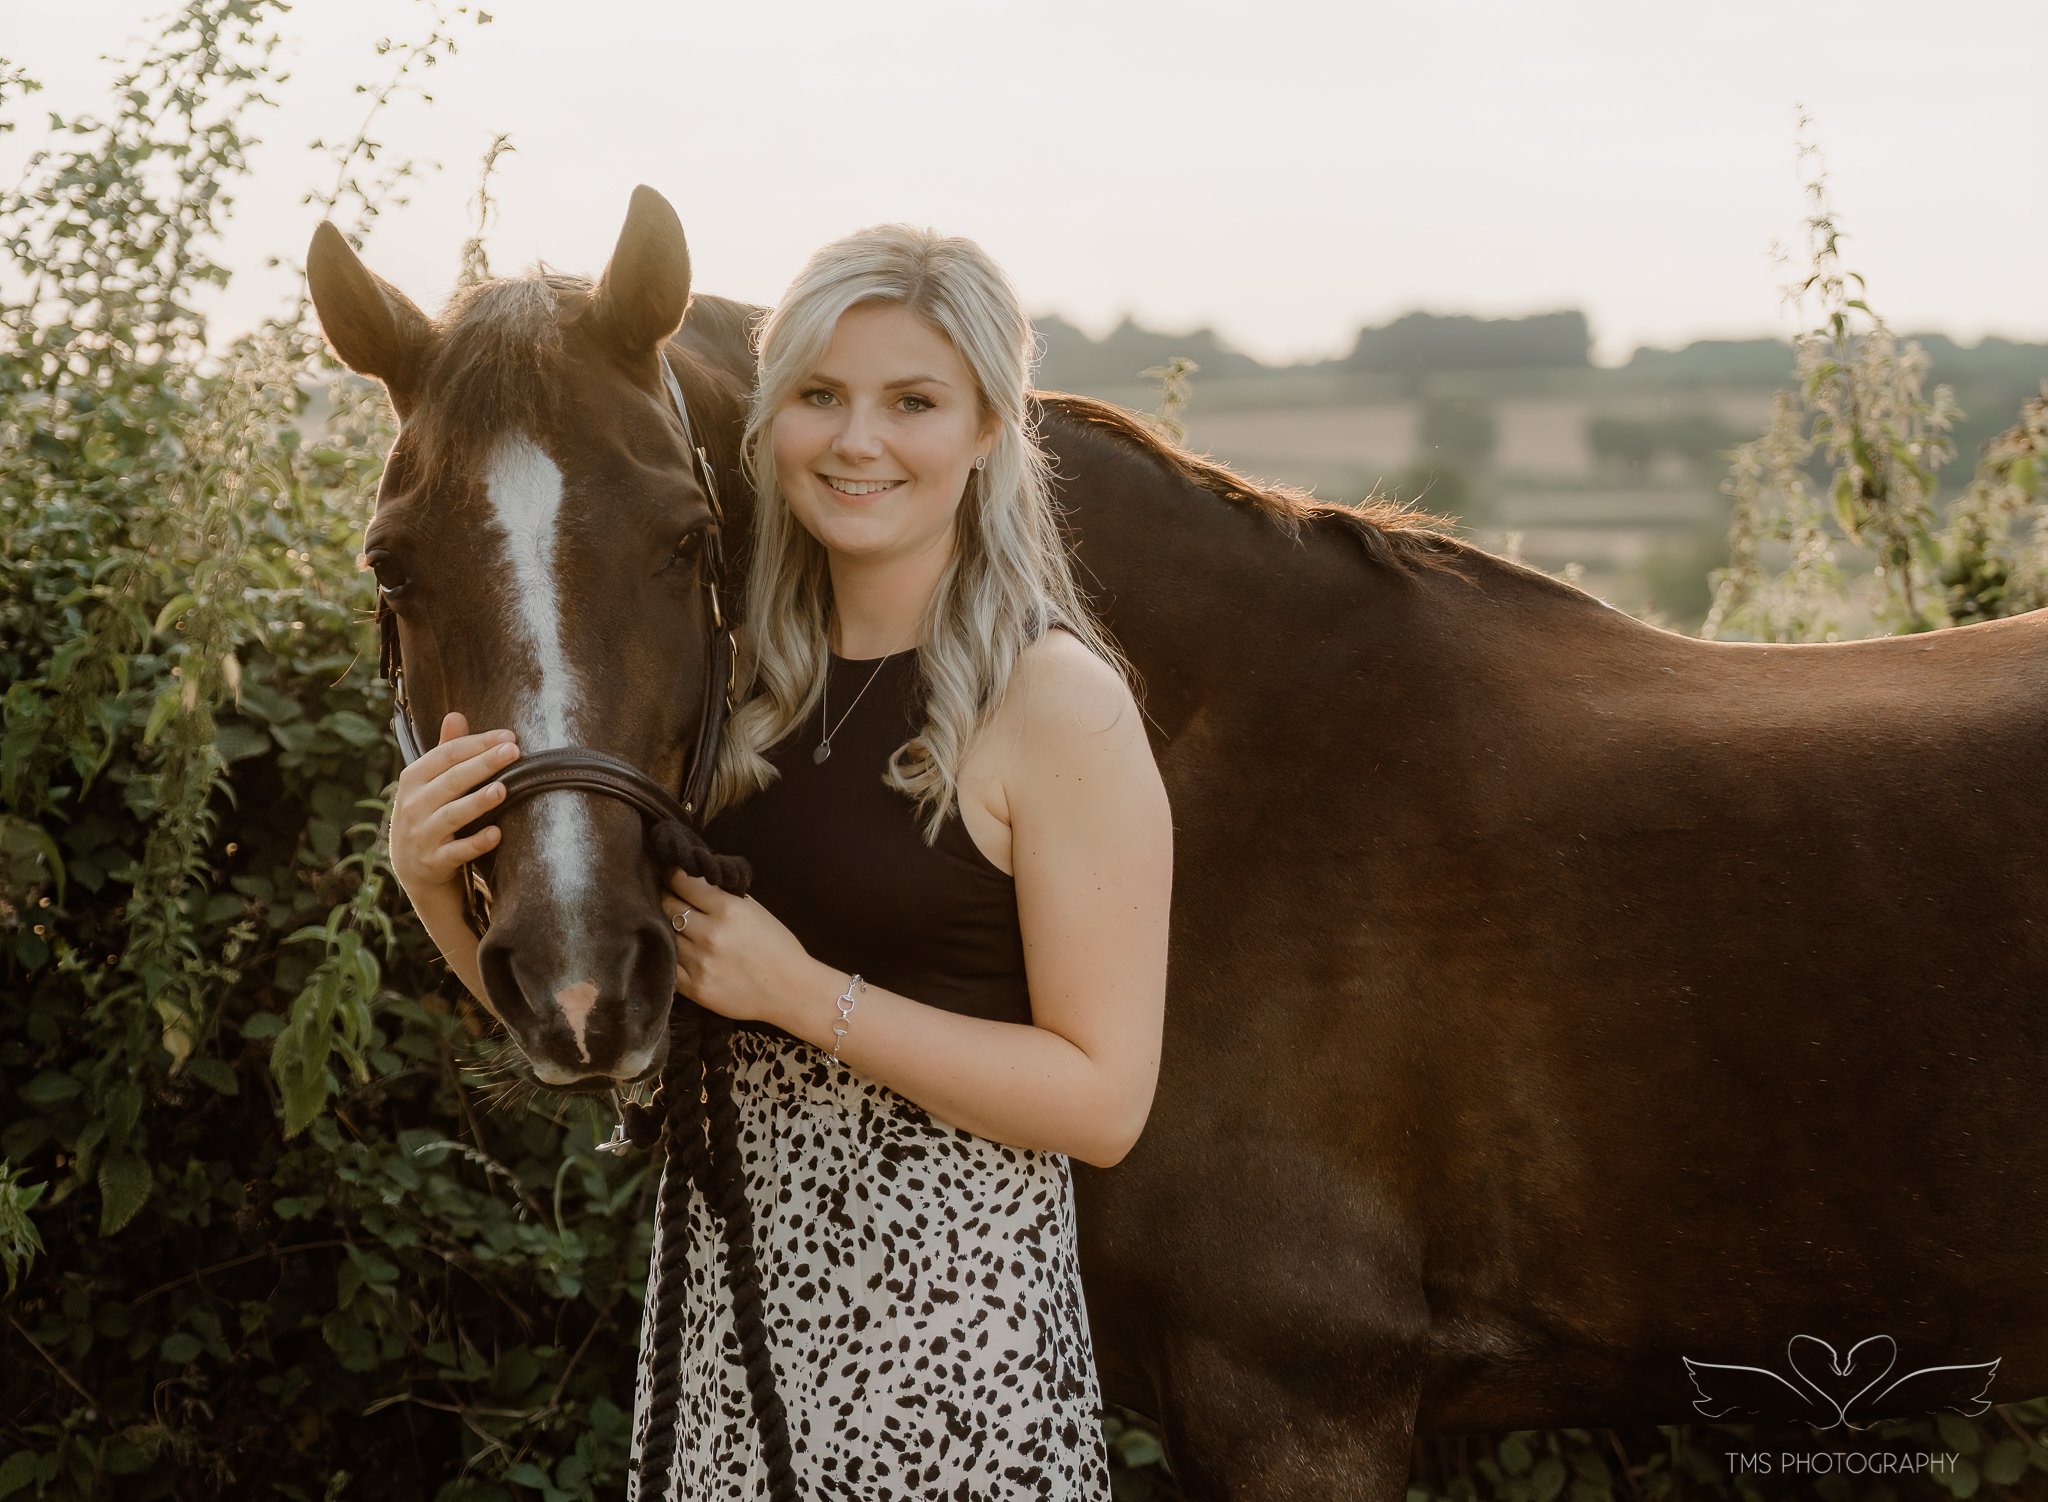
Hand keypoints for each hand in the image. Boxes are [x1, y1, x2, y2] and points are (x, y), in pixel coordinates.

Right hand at [389, 711, 519, 903]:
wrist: (414, 869)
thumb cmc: (429, 815)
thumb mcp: (429, 784)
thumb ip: (445, 751)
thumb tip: (456, 715)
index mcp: (413, 780)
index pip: (446, 755)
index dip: (477, 743)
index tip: (508, 736)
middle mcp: (413, 806)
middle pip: (451, 780)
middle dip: (483, 764)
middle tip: (513, 752)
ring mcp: (421, 835)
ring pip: (451, 815)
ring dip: (477, 802)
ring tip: (502, 789)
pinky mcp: (433, 862)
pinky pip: (457, 852)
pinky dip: (476, 843)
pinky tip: (496, 833)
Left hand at [661, 867, 815, 1026]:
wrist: (791, 991)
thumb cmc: (779, 948)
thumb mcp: (756, 912)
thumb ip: (726, 898)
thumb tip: (698, 884)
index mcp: (728, 910)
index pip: (684, 884)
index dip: (673, 877)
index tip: (670, 875)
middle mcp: (710, 934)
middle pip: (669, 908)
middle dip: (667, 900)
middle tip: (667, 899)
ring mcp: (701, 962)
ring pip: (668, 937)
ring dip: (671, 932)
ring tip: (680, 931)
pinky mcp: (697, 987)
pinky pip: (670, 967)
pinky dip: (673, 960)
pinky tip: (682, 956)